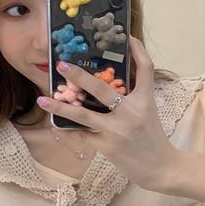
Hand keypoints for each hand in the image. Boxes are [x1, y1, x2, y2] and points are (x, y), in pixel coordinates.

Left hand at [36, 35, 181, 190]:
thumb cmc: (152, 138)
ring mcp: (117, 131)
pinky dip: (68, 131)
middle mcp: (131, 112)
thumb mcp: (149, 112)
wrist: (160, 168)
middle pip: (102, 89)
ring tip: (43, 100)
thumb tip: (110, 81)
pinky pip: (82, 136)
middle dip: (79, 76)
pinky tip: (55, 125)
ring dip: (61, 107)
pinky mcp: (107, 147)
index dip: (139, 51)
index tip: (128, 37)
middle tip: (61, 65)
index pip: (146, 70)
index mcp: (145, 101)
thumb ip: (133, 97)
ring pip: (83, 116)